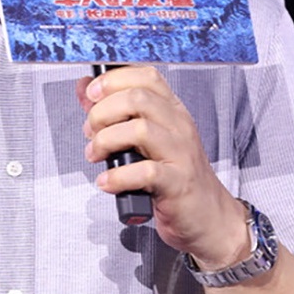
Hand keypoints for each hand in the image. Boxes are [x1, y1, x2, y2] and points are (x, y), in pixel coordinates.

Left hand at [77, 65, 250, 263]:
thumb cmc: (174, 178)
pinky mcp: (177, 183)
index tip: (91, 94)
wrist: (207, 216)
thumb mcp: (144, 140)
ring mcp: (180, 153)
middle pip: (137, 99)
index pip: (145, 77)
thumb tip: (85, 88)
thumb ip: (114, 113)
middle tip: (91, 132)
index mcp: (171, 111)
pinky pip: (144, 172)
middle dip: (102, 113)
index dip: (113, 80)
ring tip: (96, 155)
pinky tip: (107, 182)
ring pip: (139, 130)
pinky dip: (117, 177)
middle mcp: (178, 126)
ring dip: (106, 142)